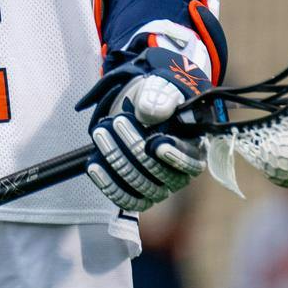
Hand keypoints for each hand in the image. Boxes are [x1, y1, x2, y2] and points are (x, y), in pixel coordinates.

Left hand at [76, 44, 209, 211]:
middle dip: (135, 147)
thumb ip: (160, 98)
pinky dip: (108, 183)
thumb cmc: (157, 99)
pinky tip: (94, 165)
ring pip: (140, 185)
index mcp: (193, 150)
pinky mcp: (136, 193)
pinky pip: (124, 197)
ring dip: (117, 161)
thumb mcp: (161, 89)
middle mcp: (178, 174)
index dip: (174, 156)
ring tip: (101, 133)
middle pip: (160, 174)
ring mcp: (157, 186)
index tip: (155, 143)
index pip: (190, 162)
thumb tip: (151, 113)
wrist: (138, 107)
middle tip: (117, 121)